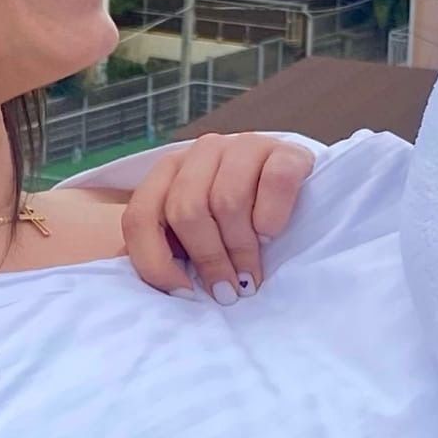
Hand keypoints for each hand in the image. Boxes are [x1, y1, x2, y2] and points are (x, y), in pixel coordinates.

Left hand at [122, 134, 314, 301]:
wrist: (298, 185)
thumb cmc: (241, 220)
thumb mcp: (197, 234)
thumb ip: (170, 250)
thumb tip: (167, 289)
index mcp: (169, 171)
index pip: (139, 217)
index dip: (155, 262)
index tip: (185, 293)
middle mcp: (202, 151)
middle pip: (186, 210)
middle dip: (207, 259)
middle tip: (227, 291)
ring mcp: (243, 145)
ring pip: (227, 200)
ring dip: (240, 247)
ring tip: (250, 275)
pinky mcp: (286, 151)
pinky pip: (274, 182)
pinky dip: (271, 217)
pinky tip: (270, 234)